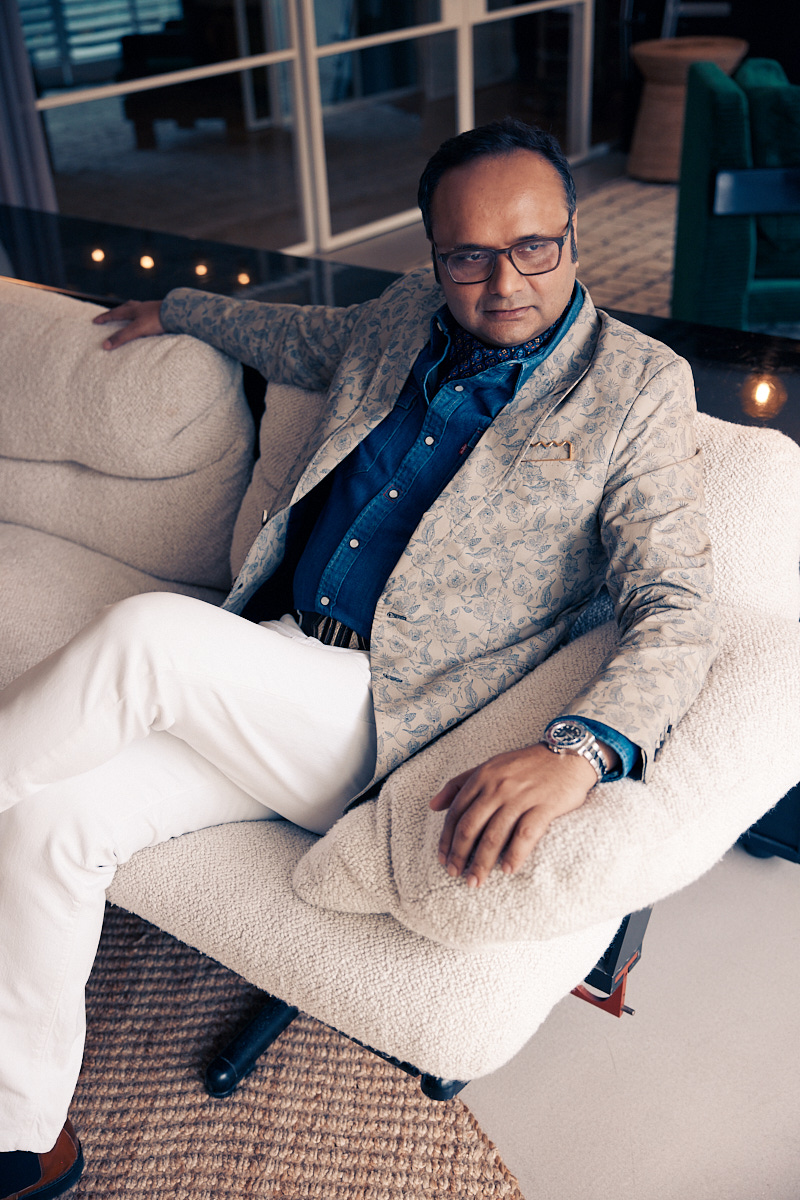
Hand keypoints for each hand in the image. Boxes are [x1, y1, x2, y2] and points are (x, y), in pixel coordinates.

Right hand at [93, 299, 164, 349]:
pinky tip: (149, 319)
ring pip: (138, 308)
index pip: (114, 314)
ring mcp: (152, 308)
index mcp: (133, 310)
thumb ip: (122, 337)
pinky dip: (145, 316)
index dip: (104, 318)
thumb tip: (105, 346)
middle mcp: (141, 307)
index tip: (95, 321)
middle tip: (112, 313)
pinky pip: (150, 313)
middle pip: (125, 307)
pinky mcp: (162, 312)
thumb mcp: (136, 330)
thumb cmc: (156, 319)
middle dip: (117, 311)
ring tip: (130, 314)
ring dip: (132, 312)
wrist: (177, 312)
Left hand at [429, 743, 601, 887]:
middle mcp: (498, 787)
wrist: (567, 755)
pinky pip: (525, 835)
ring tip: (475, 881)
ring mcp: (521, 797)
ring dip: (482, 862)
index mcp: (483, 777)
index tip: (442, 858)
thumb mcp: (489, 766)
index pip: (456, 812)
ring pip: (495, 835)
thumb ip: (460, 783)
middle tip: (455, 874)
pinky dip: (515, 854)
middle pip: (471, 826)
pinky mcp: (544, 807)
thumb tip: (432, 805)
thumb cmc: (526, 764)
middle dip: (460, 854)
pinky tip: (507, 870)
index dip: (446, 838)